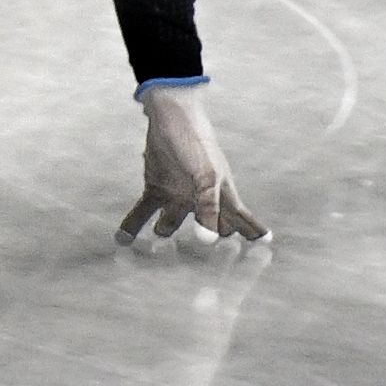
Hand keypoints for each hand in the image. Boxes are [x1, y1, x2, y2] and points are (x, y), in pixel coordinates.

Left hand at [118, 80, 269, 244]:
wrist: (170, 115)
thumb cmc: (197, 143)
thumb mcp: (206, 176)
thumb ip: (208, 207)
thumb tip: (208, 240)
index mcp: (221, 195)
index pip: (241, 219)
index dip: (251, 233)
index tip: (264, 247)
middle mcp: (201, 199)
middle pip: (208, 227)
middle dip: (208, 244)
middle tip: (203, 269)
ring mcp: (178, 194)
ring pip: (173, 223)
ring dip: (163, 234)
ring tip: (152, 254)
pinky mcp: (157, 187)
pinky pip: (144, 211)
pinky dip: (133, 225)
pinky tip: (122, 239)